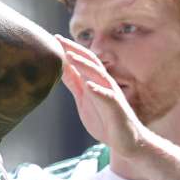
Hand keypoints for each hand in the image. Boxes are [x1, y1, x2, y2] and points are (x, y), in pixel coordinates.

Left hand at [56, 34, 146, 155]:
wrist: (126, 140)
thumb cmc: (105, 119)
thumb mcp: (84, 99)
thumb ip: (75, 83)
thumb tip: (62, 68)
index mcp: (94, 81)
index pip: (82, 61)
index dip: (69, 50)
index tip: (54, 38)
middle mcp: (104, 83)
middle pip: (90, 62)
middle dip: (75, 50)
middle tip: (59, 39)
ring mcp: (111, 94)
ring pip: (99, 75)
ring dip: (85, 65)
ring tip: (71, 57)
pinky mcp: (117, 108)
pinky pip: (108, 97)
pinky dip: (99, 91)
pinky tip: (89, 86)